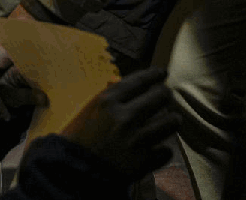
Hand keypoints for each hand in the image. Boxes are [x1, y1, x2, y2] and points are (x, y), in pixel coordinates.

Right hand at [61, 67, 179, 178]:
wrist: (74, 173)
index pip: (139, 80)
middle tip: (165, 97)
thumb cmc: (77, 141)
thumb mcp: (88, 112)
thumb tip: (126, 89)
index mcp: (108, 102)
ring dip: (171, 120)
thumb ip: (108, 101)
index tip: (162, 73)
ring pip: (170, 121)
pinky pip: (166, 150)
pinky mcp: (144, 160)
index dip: (154, 74)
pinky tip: (158, 148)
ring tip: (170, 121)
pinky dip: (162, 149)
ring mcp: (137, 139)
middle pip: (160, 96)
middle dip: (165, 95)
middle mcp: (125, 117)